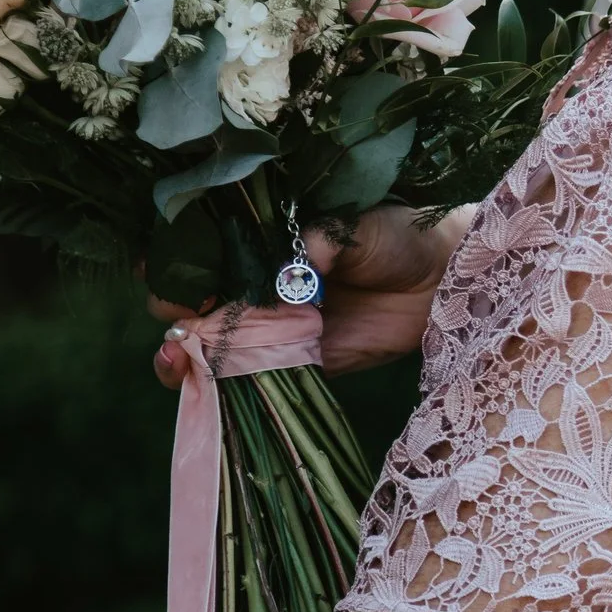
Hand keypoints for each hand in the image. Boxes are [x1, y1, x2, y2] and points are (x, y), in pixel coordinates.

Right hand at [148, 204, 471, 387]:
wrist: (441, 276)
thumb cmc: (394, 235)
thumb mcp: (348, 227)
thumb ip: (308, 246)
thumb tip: (278, 277)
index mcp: (258, 242)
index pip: (198, 251)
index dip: (176, 262)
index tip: (169, 271)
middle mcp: (254, 285)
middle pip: (189, 301)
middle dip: (173, 309)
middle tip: (180, 315)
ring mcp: (269, 327)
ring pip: (206, 346)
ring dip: (181, 354)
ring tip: (175, 357)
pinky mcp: (293, 363)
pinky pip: (248, 379)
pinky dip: (219, 383)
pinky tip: (197, 380)